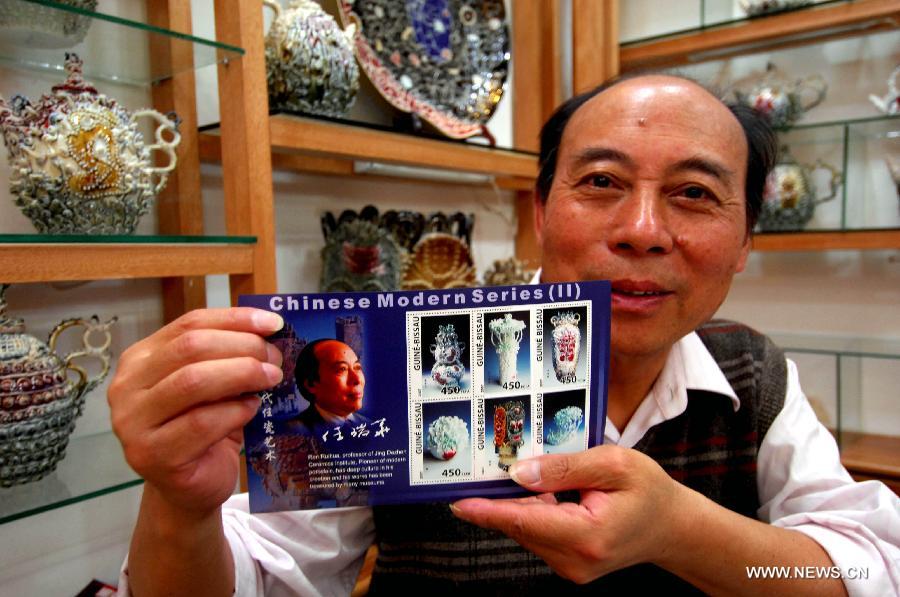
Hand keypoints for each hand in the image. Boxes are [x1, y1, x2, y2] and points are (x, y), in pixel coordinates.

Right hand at [108, 308, 284, 514]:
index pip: (188, 324)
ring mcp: (133, 423)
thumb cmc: (203, 429)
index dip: (233, 320)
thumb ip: (225, 356)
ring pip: (193, 381)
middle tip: (274, 358)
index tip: (272, 323)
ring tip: (270, 379)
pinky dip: (234, 411)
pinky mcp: (151, 455)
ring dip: (242, 374)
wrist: (190, 487)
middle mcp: (126, 388)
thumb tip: (267, 329)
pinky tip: (251, 409)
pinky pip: (201, 422)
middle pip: (190, 348)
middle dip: (242, 347)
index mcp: (139, 359)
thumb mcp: (212, 384)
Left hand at [451, 445, 687, 583]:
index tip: (456, 502)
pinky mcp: (567, 563)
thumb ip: (564, 467)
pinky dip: (534, 511)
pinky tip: (545, 491)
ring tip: (535, 474)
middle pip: (520, 524)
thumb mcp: (613, 464)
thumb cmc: (649, 491)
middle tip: (485, 466)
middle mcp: (573, 559)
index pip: (523, 520)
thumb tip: (519, 472)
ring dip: (520, 502)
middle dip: (500, 496)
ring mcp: (570, 567)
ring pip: (526, 528)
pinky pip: (538, 533)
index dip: (486, 510)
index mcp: (586, 535)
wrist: (673, 527)